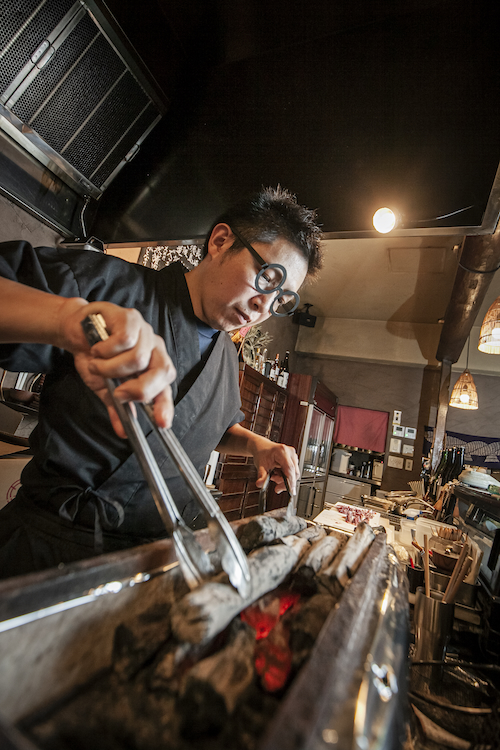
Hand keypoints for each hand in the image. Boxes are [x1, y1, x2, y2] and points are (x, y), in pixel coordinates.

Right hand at [59, 299, 175, 437]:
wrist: (75, 331)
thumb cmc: (95, 357)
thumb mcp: (105, 387)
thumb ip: (117, 407)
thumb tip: (123, 432)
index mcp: (153, 367)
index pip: (166, 388)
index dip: (166, 406)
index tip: (162, 424)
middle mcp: (155, 349)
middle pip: (162, 372)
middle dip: (139, 388)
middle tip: (118, 393)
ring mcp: (145, 332)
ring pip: (138, 358)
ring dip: (111, 368)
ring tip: (97, 365)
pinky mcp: (131, 318)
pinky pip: (124, 340)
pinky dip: (106, 350)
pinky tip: (97, 349)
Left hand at [252, 437, 299, 495]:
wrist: (262, 447)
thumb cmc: (262, 453)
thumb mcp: (260, 465)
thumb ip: (261, 475)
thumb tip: (260, 484)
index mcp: (282, 451)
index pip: (290, 468)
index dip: (290, 481)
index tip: (289, 490)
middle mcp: (290, 453)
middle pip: (294, 473)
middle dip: (285, 482)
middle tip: (276, 487)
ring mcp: (293, 456)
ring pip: (294, 474)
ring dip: (285, 479)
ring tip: (274, 477)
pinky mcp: (293, 460)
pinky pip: (293, 472)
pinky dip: (286, 476)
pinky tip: (278, 474)